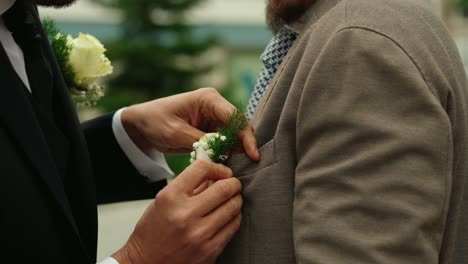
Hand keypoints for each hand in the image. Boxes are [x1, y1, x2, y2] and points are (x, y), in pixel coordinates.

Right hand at [112, 160, 242, 263]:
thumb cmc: (152, 232)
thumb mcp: (162, 201)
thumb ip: (188, 187)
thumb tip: (213, 175)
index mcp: (171, 197)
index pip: (202, 169)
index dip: (217, 167)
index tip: (221, 172)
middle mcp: (185, 214)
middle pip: (224, 188)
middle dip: (233, 183)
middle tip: (233, 184)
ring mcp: (200, 234)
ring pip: (233, 207)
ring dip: (236, 200)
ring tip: (231, 200)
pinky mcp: (210, 250)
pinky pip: (233, 226)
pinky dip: (234, 217)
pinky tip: (228, 216)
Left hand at [121, 88, 258, 159]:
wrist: (142, 126)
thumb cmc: (155, 122)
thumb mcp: (176, 132)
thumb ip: (201, 141)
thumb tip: (222, 151)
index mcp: (208, 99)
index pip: (235, 117)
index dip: (246, 136)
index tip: (252, 155)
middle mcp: (215, 106)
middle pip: (239, 126)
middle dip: (243, 145)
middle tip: (248, 166)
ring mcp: (214, 118)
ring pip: (234, 136)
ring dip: (234, 151)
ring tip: (235, 168)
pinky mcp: (211, 130)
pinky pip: (224, 142)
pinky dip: (225, 153)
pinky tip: (225, 164)